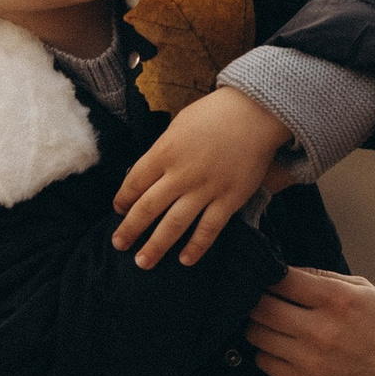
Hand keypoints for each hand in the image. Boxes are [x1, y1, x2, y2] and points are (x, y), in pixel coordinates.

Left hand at [112, 86, 287, 267]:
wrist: (256, 113)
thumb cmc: (214, 114)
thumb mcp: (178, 124)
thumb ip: (163, 150)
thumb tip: (146, 172)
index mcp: (165, 151)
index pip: (134, 182)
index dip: (123, 199)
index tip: (119, 210)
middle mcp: (181, 174)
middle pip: (147, 208)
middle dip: (130, 229)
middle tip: (119, 244)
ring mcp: (206, 189)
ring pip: (174, 224)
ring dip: (156, 246)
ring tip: (143, 263)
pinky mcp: (229, 199)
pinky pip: (209, 228)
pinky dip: (196, 246)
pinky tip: (185, 260)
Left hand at [243, 268, 374, 375]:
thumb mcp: (367, 291)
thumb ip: (327, 277)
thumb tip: (291, 271)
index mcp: (337, 299)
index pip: (282, 279)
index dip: (270, 274)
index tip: (269, 276)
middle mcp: (319, 329)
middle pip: (260, 307)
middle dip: (257, 298)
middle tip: (263, 299)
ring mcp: (308, 359)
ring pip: (256, 334)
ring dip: (258, 325)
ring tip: (271, 323)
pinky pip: (263, 361)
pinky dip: (266, 351)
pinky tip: (280, 347)